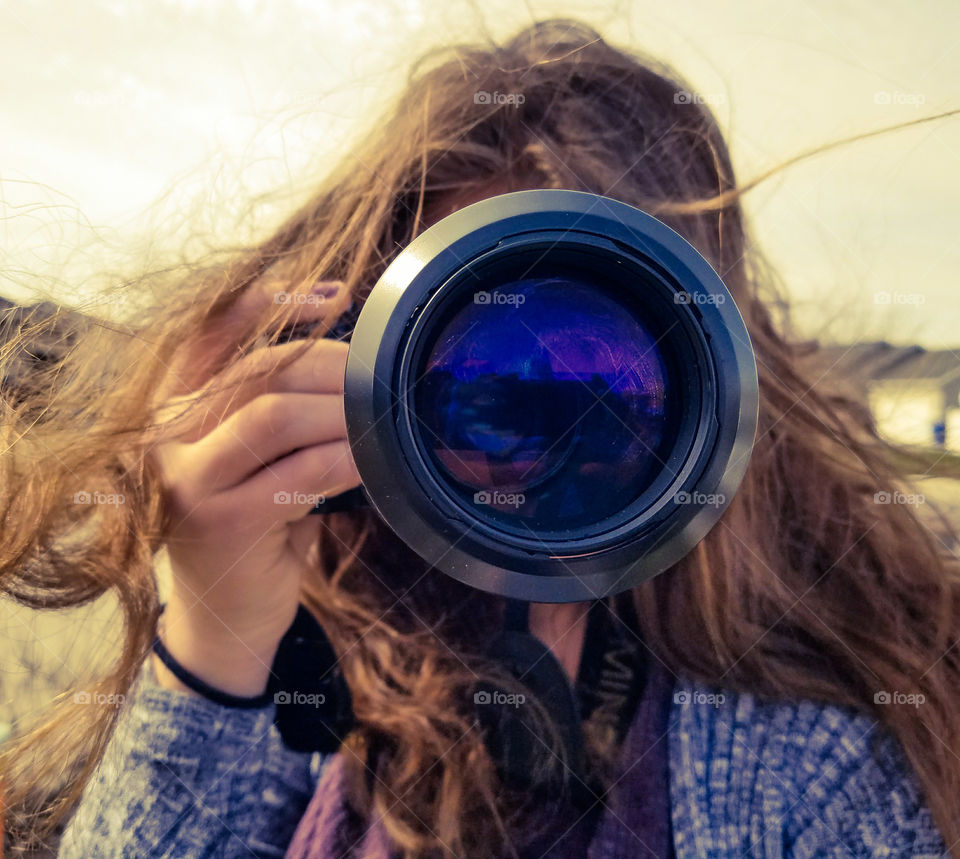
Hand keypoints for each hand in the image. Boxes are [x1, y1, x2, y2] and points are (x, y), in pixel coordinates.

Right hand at [148, 279, 359, 696]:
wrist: (225, 619)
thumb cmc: (253, 529)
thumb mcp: (253, 460)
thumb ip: (274, 410)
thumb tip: (353, 364)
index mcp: (171, 408)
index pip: (209, 333)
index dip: (267, 302)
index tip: (335, 295)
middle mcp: (164, 436)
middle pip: (258, 370)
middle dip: (332, 366)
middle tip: (381, 376)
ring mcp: (186, 478)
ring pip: (274, 414)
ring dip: (341, 410)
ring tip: (381, 417)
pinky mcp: (219, 520)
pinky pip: (300, 470)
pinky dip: (346, 457)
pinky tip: (375, 458)